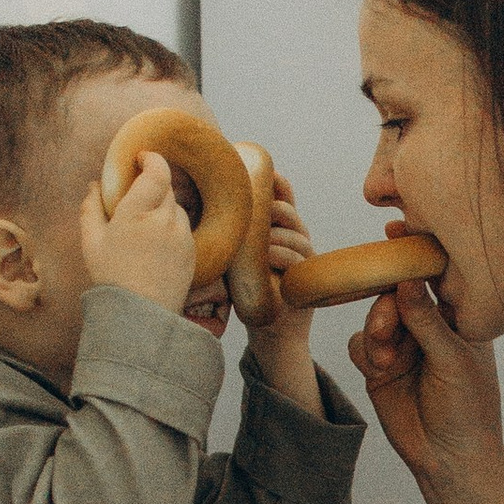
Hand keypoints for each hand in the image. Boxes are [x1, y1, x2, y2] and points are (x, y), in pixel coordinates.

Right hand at [80, 156, 195, 315]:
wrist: (142, 315)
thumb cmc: (111, 278)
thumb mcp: (91, 242)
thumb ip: (91, 208)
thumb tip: (94, 185)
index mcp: (137, 213)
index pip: (157, 172)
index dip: (152, 159)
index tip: (143, 157)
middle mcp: (164, 220)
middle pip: (166, 188)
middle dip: (153, 186)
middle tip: (136, 196)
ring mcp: (182, 236)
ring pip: (176, 208)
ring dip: (162, 208)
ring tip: (144, 226)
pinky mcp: (192, 251)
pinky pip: (183, 228)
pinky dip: (171, 227)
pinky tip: (156, 245)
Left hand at [238, 173, 325, 403]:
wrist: (271, 330)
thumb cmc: (248, 292)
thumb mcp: (236, 256)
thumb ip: (230, 234)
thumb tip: (195, 204)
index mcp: (279, 228)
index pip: (283, 196)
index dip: (276, 182)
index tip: (261, 173)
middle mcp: (295, 238)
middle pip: (288, 211)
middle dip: (273, 206)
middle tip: (254, 210)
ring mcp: (304, 257)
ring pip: (295, 233)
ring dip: (275, 233)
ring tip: (259, 240)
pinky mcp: (307, 277)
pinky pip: (298, 258)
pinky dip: (283, 254)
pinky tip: (269, 255)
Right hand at [350, 273, 503, 494]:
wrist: (449, 459)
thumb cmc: (468, 409)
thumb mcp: (453, 360)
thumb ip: (427, 320)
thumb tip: (407, 279)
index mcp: (459, 319)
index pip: (435, 278)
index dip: (415, 255)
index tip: (394, 235)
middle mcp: (429, 327)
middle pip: (396, 294)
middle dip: (386, 307)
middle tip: (386, 328)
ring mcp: (403, 346)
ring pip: (374, 317)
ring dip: (375, 333)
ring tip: (385, 359)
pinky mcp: (380, 367)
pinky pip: (359, 344)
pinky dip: (365, 353)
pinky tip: (379, 370)